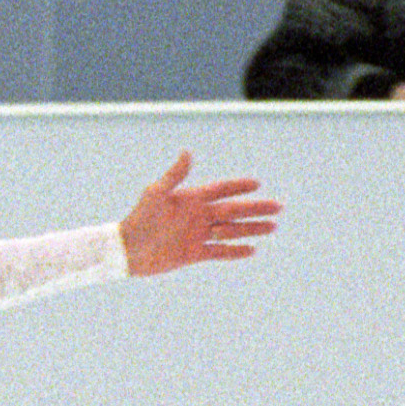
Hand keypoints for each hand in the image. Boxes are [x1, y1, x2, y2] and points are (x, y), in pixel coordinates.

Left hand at [117, 152, 281, 275]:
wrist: (125, 250)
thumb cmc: (138, 218)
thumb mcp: (156, 194)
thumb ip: (174, 175)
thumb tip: (188, 152)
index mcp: (191, 199)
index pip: (221, 190)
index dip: (238, 187)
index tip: (257, 184)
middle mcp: (197, 216)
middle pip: (234, 211)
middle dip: (256, 209)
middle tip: (279, 207)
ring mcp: (197, 235)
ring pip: (231, 230)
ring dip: (251, 229)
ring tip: (273, 227)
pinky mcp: (193, 253)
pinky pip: (219, 252)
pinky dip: (235, 251)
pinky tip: (252, 250)